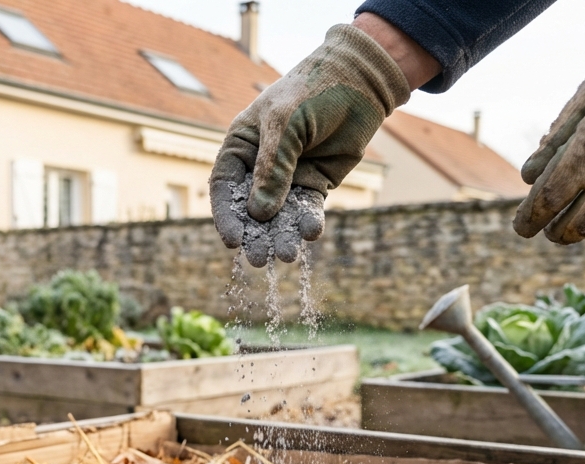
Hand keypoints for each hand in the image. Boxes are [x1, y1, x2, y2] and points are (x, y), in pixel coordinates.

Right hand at [211, 24, 410, 265]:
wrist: (359, 81)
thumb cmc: (312, 92)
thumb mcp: (285, 124)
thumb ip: (272, 168)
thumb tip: (259, 214)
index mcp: (241, 146)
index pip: (225, 187)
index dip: (227, 216)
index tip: (233, 241)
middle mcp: (261, 165)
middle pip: (251, 209)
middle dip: (256, 235)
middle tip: (261, 259)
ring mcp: (288, 177)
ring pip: (280, 215)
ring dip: (283, 235)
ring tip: (289, 255)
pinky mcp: (315, 183)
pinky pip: (307, 209)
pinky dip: (308, 223)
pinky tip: (312, 233)